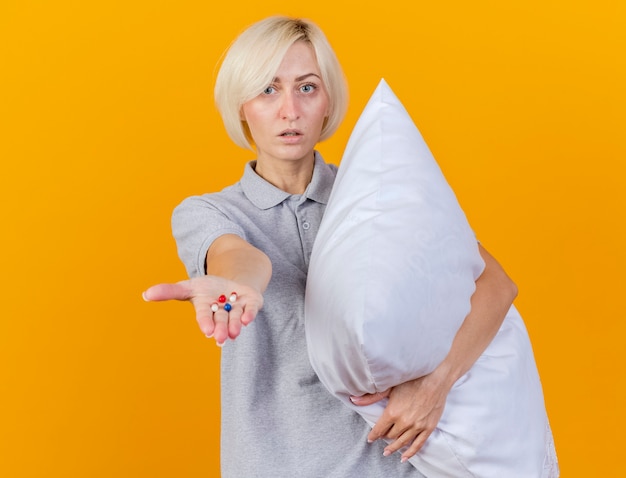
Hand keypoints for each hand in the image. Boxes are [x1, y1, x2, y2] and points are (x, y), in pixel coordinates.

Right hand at [142, 275, 263, 345]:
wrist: (234, 285)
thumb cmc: (208, 290)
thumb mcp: (189, 286)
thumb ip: (169, 291)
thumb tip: (145, 294)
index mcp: (206, 309)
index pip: (204, 317)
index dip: (205, 323)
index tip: (207, 331)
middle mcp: (222, 313)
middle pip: (221, 321)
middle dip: (220, 328)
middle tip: (220, 338)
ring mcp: (238, 309)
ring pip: (236, 318)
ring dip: (234, 325)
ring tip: (233, 333)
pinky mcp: (252, 303)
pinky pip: (252, 309)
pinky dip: (249, 314)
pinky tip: (246, 320)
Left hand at [350, 367, 451, 462]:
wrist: (435, 378)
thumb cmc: (412, 379)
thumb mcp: (390, 387)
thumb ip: (372, 397)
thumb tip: (354, 400)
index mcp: (392, 412)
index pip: (379, 429)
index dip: (373, 435)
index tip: (370, 438)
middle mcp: (404, 422)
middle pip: (390, 435)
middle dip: (384, 437)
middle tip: (381, 438)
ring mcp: (417, 426)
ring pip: (402, 442)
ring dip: (394, 448)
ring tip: (387, 452)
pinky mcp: (428, 428)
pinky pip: (418, 445)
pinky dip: (410, 453)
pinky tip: (404, 457)